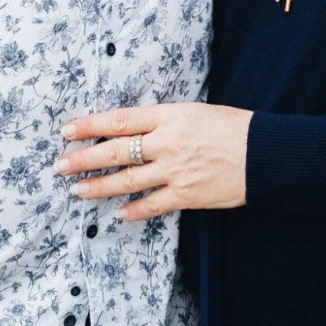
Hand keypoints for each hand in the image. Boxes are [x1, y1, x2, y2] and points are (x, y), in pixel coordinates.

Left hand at [56, 103, 253, 220]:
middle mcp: (167, 143)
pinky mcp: (187, 195)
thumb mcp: (194, 111)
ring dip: (98, 187)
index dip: (89, 126)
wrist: (266, 154)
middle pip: (114, 152)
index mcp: (169, 116)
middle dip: (83, 159)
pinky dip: (132, 211)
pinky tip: (117, 214)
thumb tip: (131, 130)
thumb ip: (163, 121)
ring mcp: (175, 171)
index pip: (119, 120)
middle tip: (60, 165)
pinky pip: (152, 205)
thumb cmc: (233, 127)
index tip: (67, 131)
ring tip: (77, 190)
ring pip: (126, 181)